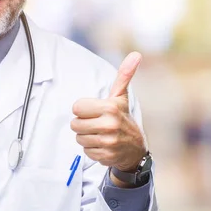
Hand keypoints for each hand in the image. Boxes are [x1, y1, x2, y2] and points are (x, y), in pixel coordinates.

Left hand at [71, 52, 146, 183]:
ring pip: (79, 138)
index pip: (76, 108)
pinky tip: (102, 145)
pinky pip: (85, 151)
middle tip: (97, 124)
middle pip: (75, 124)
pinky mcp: (105, 156)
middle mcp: (109, 125)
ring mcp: (108, 142)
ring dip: (87, 137)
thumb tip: (136, 54)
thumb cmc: (123, 119)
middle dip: (83, 124)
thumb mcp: (121, 97)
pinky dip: (92, 149)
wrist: (135, 149)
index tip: (95, 112)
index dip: (84, 110)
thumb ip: (124, 75)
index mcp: (110, 108)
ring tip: (100, 134)